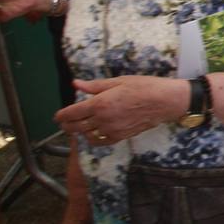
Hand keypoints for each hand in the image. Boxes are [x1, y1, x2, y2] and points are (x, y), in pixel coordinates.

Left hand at [58, 76, 186, 143]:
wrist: (166, 101)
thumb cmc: (144, 87)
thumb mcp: (118, 81)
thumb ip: (94, 85)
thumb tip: (76, 84)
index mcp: (99, 103)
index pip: (71, 113)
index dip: (61, 116)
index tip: (58, 116)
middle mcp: (102, 119)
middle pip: (75, 127)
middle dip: (66, 125)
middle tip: (65, 122)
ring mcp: (111, 130)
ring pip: (86, 135)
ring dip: (79, 132)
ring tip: (78, 127)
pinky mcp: (120, 137)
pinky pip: (100, 141)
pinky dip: (93, 139)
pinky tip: (93, 134)